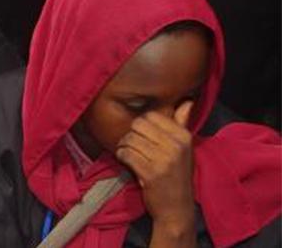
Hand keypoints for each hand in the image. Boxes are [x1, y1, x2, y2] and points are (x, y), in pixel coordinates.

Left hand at [116, 102, 196, 241]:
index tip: (142, 136)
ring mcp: (163, 160)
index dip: (141, 125)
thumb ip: (182, 124)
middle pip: (138, 124)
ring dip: (124, 146)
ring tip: (130, 155)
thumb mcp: (184, 149)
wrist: (176, 209)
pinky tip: (127, 162)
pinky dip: (121, 156)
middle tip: (133, 146)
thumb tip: (188, 101)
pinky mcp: (150, 173)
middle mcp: (176, 146)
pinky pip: (125, 153)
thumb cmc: (177, 176)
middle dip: (130, 134)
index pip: (151, 116)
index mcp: (184, 137)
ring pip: (130, 139)